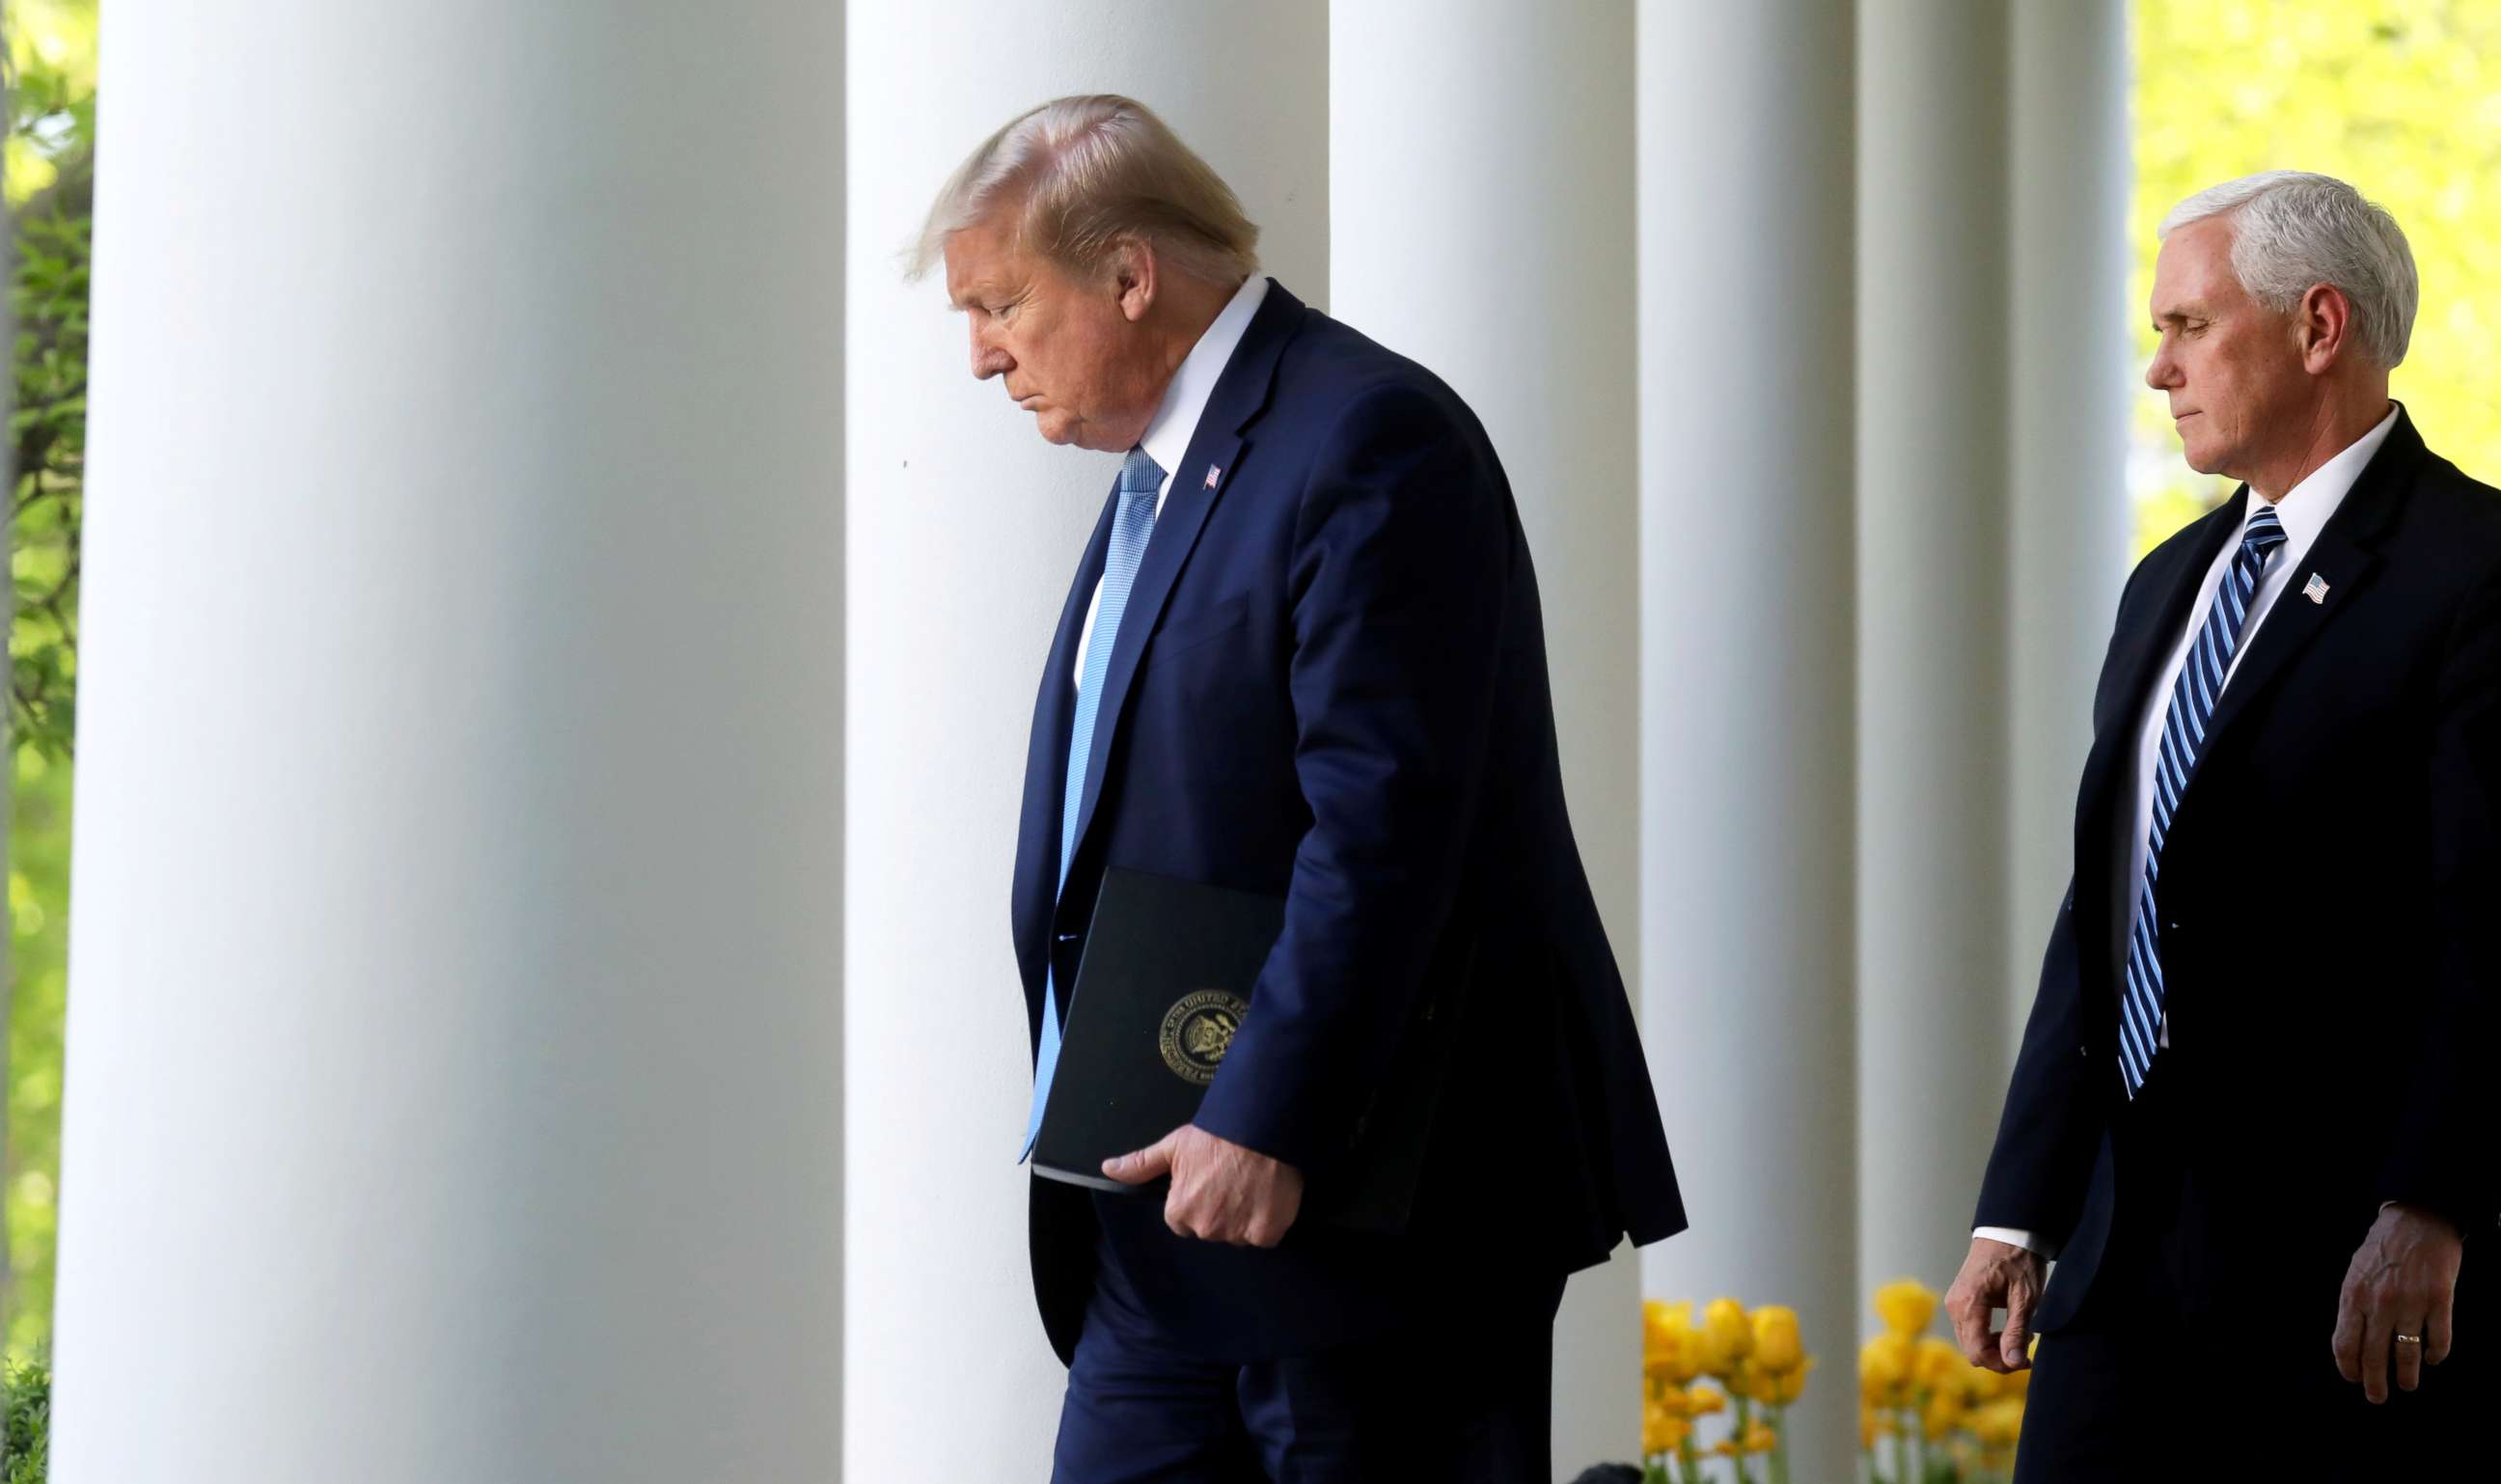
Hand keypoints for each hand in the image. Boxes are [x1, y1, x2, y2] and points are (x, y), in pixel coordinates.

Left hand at [1102, 1123, 1303, 1246]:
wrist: (1259, 1129)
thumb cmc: (1215, 1137)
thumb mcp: (1173, 1147)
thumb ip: (1140, 1164)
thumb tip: (1108, 1169)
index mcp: (1180, 1211)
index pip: (1182, 1220)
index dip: (1194, 1201)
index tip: (1207, 1183)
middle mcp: (1206, 1228)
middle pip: (1210, 1229)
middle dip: (1218, 1211)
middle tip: (1230, 1182)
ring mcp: (1237, 1232)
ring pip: (1237, 1234)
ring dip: (1243, 1218)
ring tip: (1249, 1186)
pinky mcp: (1266, 1233)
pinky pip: (1263, 1237)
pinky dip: (1266, 1222)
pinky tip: (1266, 1197)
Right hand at [1946, 1235, 2048, 1372]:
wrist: (2007, 1232)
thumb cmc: (2018, 1259)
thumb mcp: (2024, 1297)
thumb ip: (2017, 1331)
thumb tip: (2012, 1363)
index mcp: (1969, 1303)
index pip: (1977, 1351)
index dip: (2002, 1364)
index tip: (2026, 1361)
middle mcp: (1955, 1306)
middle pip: (1972, 1350)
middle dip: (1999, 1358)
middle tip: (2026, 1352)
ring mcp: (1954, 1303)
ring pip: (1970, 1343)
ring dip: (1994, 1348)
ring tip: (2021, 1336)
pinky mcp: (1959, 1302)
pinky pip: (1970, 1331)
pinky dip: (1988, 1337)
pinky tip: (2007, 1328)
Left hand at [2332, 1203, 2461, 1402]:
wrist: (2419, 1220)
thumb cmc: (2383, 1248)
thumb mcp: (2355, 1273)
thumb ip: (2354, 1306)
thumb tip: (2353, 1345)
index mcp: (2353, 1295)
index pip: (2344, 1344)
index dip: (2348, 1368)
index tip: (2354, 1378)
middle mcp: (2380, 1303)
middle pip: (2374, 1356)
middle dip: (2375, 1384)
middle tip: (2377, 1398)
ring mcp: (2411, 1303)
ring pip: (2407, 1354)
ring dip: (2407, 1376)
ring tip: (2408, 1384)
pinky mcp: (2441, 1301)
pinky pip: (2439, 1340)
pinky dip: (2436, 1354)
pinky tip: (2433, 1358)